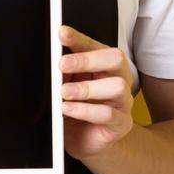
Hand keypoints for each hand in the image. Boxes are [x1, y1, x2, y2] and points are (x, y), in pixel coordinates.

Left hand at [58, 25, 135, 158]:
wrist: (86, 140)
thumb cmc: (78, 107)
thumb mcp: (68, 85)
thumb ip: (64, 70)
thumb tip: (50, 55)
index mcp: (106, 65)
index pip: (96, 45)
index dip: (79, 39)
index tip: (61, 34)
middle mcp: (119, 79)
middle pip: (115, 59)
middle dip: (87, 59)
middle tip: (62, 65)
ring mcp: (123, 101)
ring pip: (116, 86)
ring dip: (86, 88)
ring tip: (64, 92)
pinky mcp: (121, 123)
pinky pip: (108, 114)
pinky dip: (85, 110)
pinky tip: (68, 108)